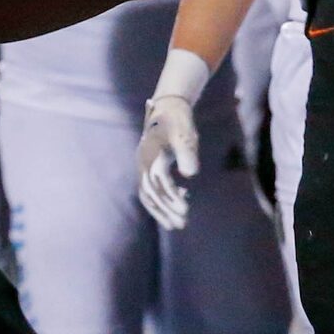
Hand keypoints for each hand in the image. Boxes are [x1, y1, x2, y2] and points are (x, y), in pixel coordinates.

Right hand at [137, 93, 200, 232]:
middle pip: (151, 192)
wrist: (167, 108)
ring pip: (149, 194)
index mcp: (150, 154)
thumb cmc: (178, 121)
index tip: (185, 209)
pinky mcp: (148, 169)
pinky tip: (182, 201)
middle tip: (182, 224)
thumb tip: (191, 174)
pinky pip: (151, 190)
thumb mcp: (185, 134)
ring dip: (162, 210)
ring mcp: (143, 167)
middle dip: (165, 209)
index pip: (158, 181)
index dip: (171, 196)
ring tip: (178, 225)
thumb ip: (187, 152)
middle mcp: (142, 163)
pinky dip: (162, 200)